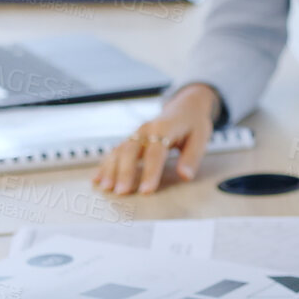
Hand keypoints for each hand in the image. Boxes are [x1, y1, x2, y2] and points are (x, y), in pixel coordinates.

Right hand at [91, 84, 217, 194]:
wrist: (185, 106)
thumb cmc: (193, 123)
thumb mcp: (201, 137)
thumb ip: (192, 158)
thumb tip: (185, 176)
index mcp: (164, 127)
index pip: (155, 152)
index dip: (150, 172)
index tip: (146, 190)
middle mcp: (146, 129)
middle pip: (131, 150)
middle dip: (125, 172)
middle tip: (121, 192)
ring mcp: (136, 134)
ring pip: (119, 151)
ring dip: (111, 169)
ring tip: (107, 187)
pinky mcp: (131, 139)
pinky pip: (115, 151)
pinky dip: (105, 165)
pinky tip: (98, 178)